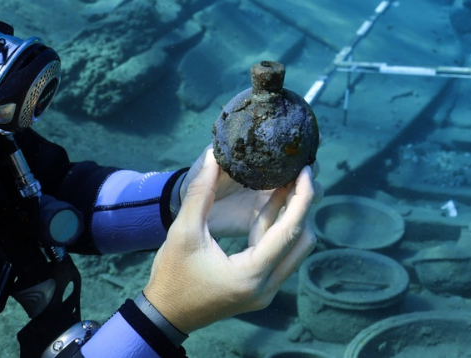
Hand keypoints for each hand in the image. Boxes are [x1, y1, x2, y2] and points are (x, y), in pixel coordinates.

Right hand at [143, 149, 317, 334]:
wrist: (165, 313)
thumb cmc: (172, 275)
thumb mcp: (183, 231)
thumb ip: (201, 193)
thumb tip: (214, 157)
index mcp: (251, 274)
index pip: (289, 231)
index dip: (302, 197)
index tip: (305, 170)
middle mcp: (266, 287)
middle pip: (302, 241)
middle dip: (303, 206)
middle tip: (299, 174)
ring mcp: (265, 292)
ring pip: (295, 250)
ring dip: (292, 218)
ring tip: (287, 183)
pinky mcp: (260, 291)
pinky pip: (281, 257)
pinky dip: (279, 231)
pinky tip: (272, 205)